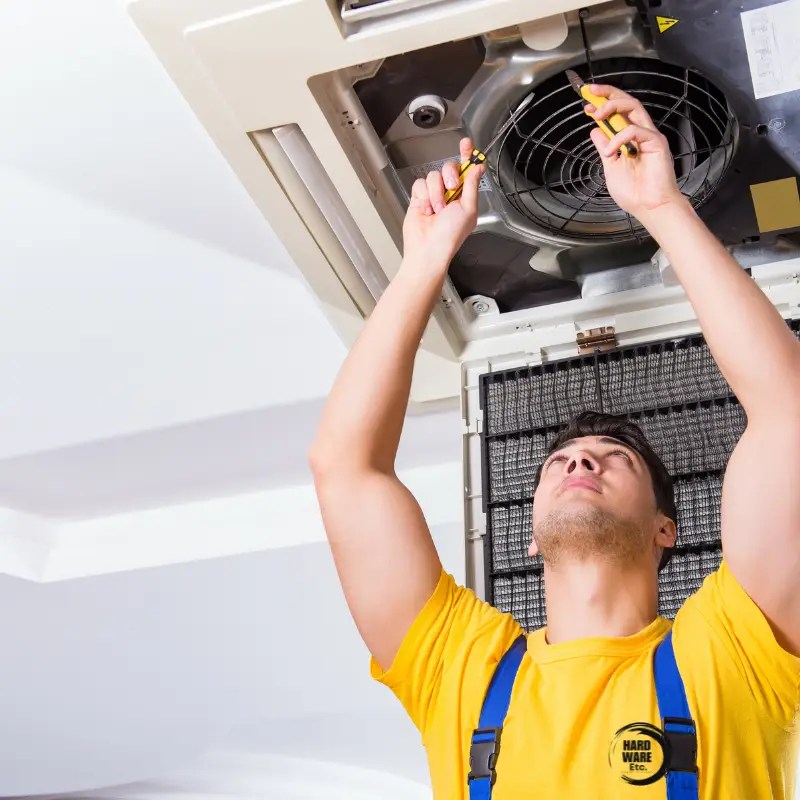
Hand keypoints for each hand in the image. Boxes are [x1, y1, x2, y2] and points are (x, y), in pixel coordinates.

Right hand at [402, 138, 483, 270]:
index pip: (467, 170)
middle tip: (451, 189)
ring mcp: (434, 195)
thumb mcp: (468, 209)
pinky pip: (419, 184)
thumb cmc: (450, 235)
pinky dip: (423, 196)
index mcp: (465, 196)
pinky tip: (426, 209)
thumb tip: (477, 168)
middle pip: (449, 168)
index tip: (466, 143)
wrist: (428, 248)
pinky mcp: (419, 198)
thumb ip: (472, 185)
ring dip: (435, 193)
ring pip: (433, 176)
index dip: (466, 155)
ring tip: (436, 209)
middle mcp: (450, 194)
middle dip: (449, 177)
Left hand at [585, 85, 685, 218]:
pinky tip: (610, 152)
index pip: (618, 113)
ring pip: (633, 107)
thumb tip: (595, 132)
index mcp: (630, 138)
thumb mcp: (610, 167)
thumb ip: (604, 148)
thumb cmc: (634, 193)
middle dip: (607, 93)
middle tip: (590, 92)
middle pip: (627, 102)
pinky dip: (618, 138)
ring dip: (612, 105)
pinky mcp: (656, 143)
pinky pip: (635, 131)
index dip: (603, 104)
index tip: (586, 104)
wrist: (649, 207)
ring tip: (597, 114)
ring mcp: (649, 136)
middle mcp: (641, 133)